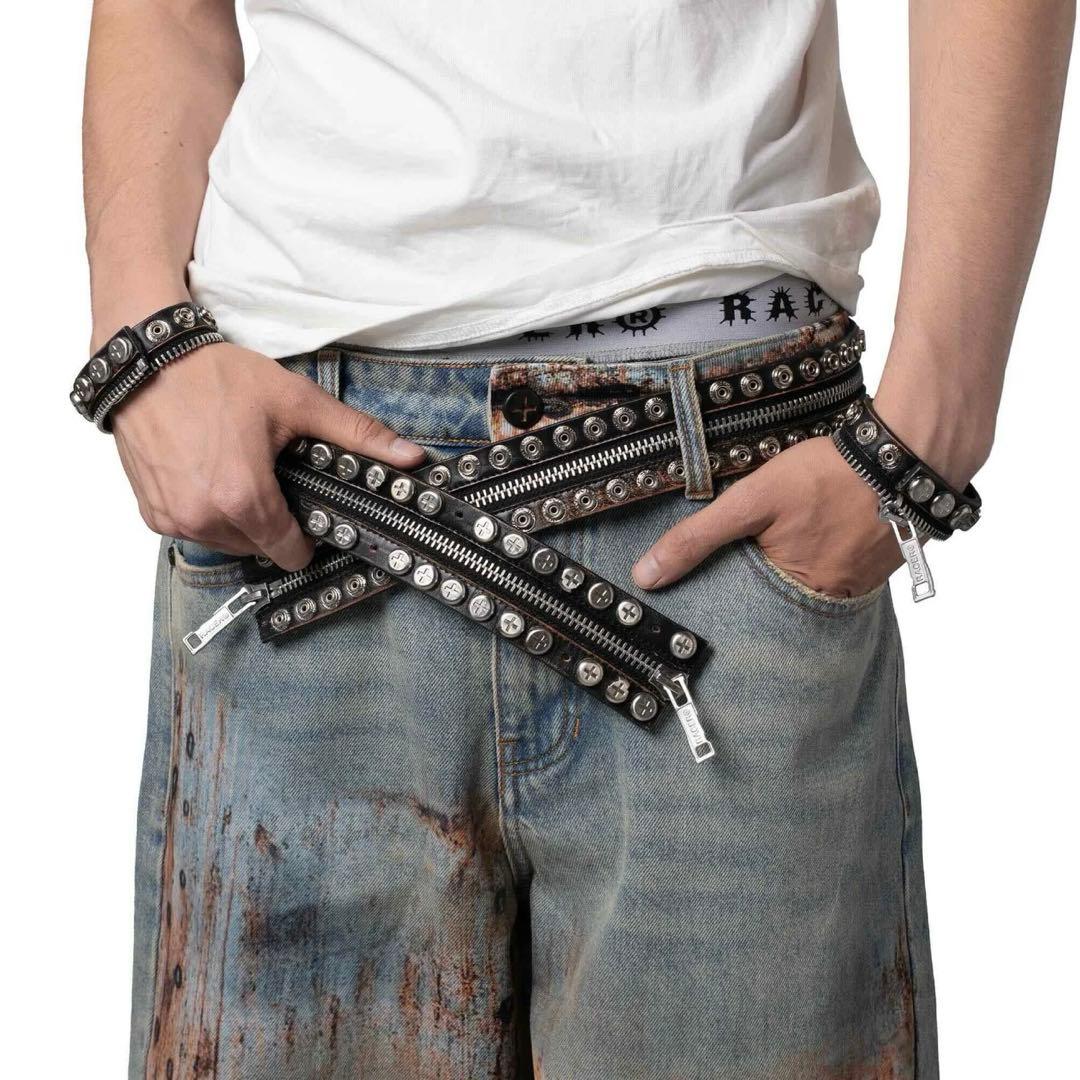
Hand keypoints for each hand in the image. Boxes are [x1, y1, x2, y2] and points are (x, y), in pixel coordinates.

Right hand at [111, 342, 425, 569]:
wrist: (146, 357)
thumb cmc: (214, 377)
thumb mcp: (296, 402)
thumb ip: (357, 434)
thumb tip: (409, 456)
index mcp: (245, 500)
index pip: (290, 553)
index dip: (306, 534)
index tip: (308, 510)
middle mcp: (204, 518)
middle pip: (260, 547)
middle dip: (272, 520)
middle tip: (272, 476)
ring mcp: (173, 518)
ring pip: (226, 541)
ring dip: (238, 518)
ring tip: (239, 469)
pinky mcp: (151, 512)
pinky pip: (192, 528)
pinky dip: (205, 510)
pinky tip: (209, 472)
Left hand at [631, 437, 900, 597]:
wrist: (906, 454)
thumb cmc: (828, 475)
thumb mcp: (750, 501)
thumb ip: (697, 538)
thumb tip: (645, 576)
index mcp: (794, 596)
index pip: (742, 610)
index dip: (721, 593)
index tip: (704, 584)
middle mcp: (829, 602)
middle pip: (776, 602)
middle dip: (757, 582)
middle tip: (751, 550)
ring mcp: (857, 587)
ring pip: (807, 587)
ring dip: (790, 570)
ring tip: (786, 539)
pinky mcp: (875, 568)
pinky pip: (836, 573)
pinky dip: (820, 558)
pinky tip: (814, 535)